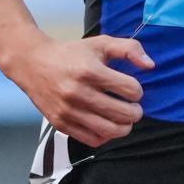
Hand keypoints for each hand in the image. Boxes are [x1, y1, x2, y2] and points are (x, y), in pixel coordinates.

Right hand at [10, 33, 154, 147]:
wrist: (32, 63)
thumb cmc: (71, 53)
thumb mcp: (100, 43)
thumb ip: (129, 49)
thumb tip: (151, 65)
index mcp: (90, 70)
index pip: (131, 89)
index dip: (137, 90)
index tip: (131, 89)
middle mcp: (78, 92)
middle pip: (123, 114)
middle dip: (136, 112)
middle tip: (134, 108)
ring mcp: (68, 110)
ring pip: (110, 131)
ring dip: (125, 127)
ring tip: (124, 119)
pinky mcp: (60, 124)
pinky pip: (92, 140)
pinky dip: (105, 136)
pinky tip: (106, 125)